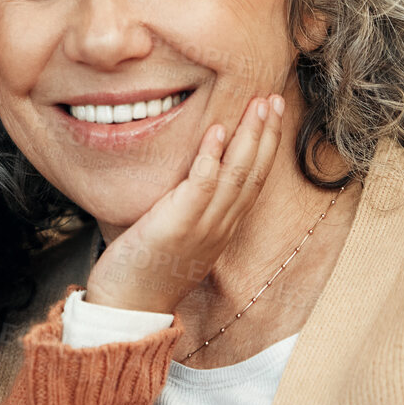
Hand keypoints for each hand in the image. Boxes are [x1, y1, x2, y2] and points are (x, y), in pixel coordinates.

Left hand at [85, 94, 285, 313]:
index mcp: (222, 227)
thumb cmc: (146, 269)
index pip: (254, 179)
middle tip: (274, 98)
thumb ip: (190, 206)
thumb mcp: (177, 234)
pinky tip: (216, 131)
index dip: (266, 145)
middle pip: (253, 172)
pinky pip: (202, 186)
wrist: (129, 306)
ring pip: (236, 175)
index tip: (271, 113)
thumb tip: (191, 174)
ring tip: (258, 105)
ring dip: (249, 137)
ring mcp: (202, 226)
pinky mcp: (177, 226)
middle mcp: (220, 226)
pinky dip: (212, 157)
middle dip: (266, 133)